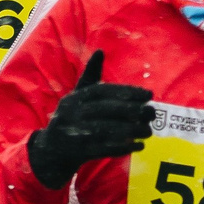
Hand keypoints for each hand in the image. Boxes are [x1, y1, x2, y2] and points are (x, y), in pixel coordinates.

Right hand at [26, 50, 155, 189]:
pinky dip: (123, 148)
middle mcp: (72, 113)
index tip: (149, 95)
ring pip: (107, 131)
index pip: (104, 91)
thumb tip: (99, 51)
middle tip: (152, 113)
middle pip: (106, 110)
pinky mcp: (79, 152)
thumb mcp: (77, 96)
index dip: (127, 92)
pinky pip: (104, 149)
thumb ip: (90, 75)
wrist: (51, 150)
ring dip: (131, 131)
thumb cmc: (71, 117)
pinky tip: (139, 146)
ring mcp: (74, 133)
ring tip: (149, 131)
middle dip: (133, 111)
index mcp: (74, 98)